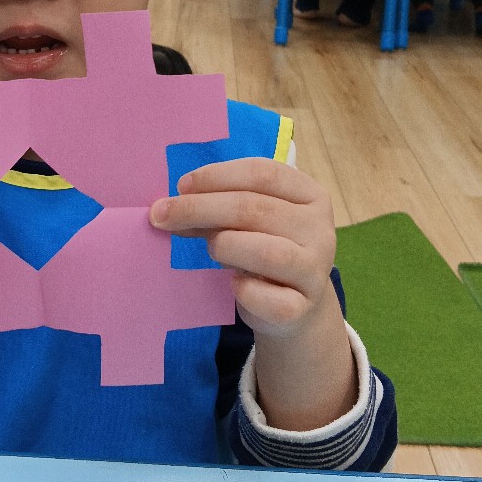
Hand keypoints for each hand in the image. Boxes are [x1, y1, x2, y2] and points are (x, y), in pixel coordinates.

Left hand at [150, 158, 334, 338]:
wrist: (295, 305)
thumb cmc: (264, 248)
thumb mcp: (246, 221)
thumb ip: (216, 208)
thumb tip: (168, 207)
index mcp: (310, 195)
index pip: (263, 173)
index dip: (217, 176)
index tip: (181, 186)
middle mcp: (320, 229)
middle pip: (255, 209)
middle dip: (200, 208)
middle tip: (161, 214)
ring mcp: (315, 270)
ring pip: (266, 252)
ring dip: (224, 246)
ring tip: (210, 249)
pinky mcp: (302, 308)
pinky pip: (265, 297)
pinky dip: (242, 290)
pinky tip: (234, 285)